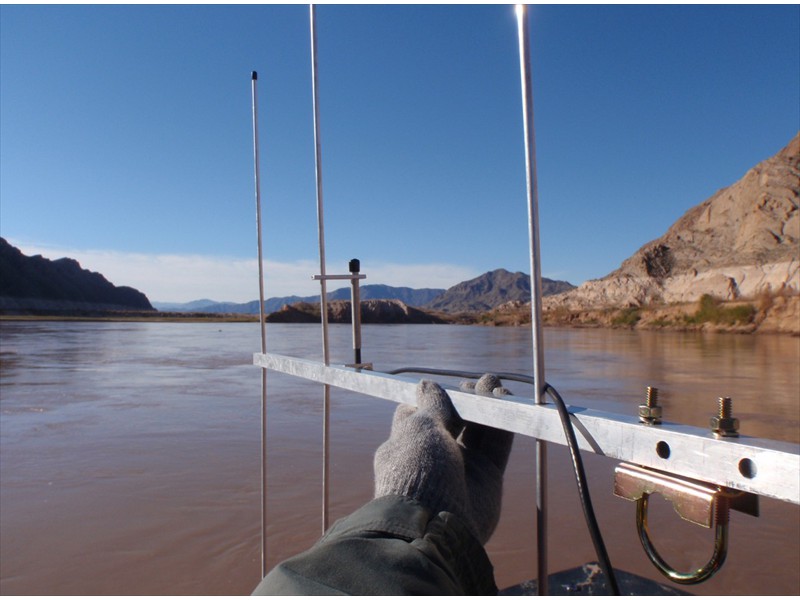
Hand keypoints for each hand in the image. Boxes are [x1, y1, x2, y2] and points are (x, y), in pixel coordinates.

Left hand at [373, 374, 513, 543]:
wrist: (435, 524)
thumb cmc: (416, 471)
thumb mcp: (419, 429)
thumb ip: (430, 406)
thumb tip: (427, 384)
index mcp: (406, 446)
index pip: (418, 416)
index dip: (432, 399)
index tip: (446, 386)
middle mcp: (433, 457)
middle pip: (452, 420)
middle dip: (465, 399)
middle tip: (476, 383)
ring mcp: (460, 468)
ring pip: (476, 430)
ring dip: (486, 406)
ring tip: (495, 385)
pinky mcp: (486, 479)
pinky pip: (496, 445)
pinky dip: (503, 425)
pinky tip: (506, 402)